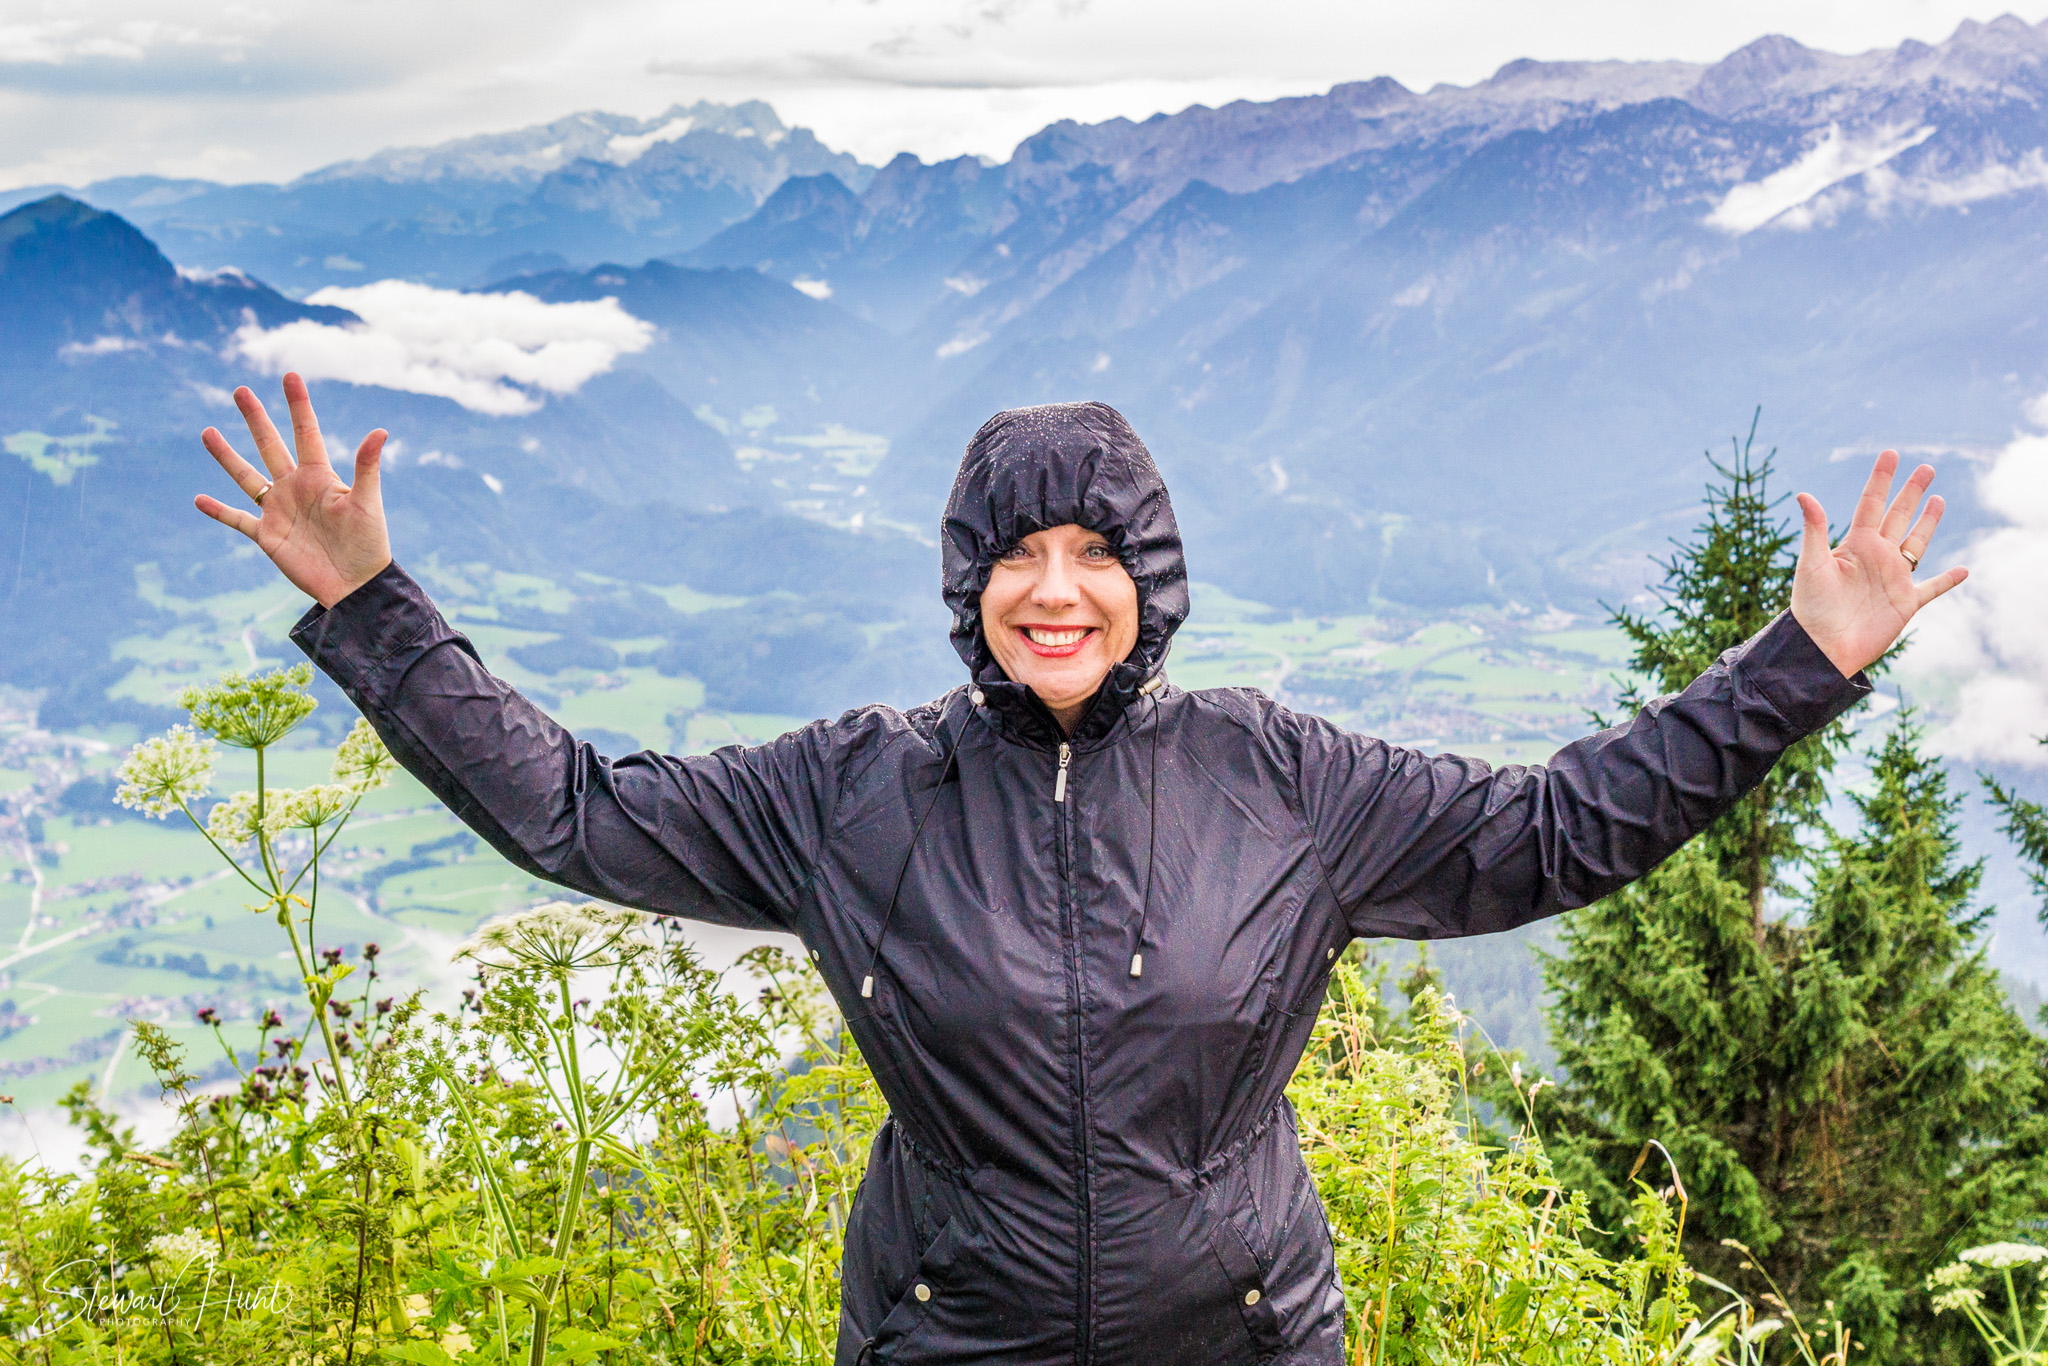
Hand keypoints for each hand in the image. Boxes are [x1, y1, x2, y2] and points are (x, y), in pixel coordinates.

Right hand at [195, 373, 391, 608]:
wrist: (355, 585)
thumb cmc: (368, 544)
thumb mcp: (367, 503)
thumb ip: (367, 467)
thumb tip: (380, 431)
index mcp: (321, 476)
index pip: (306, 432)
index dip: (298, 405)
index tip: (290, 375)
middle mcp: (296, 488)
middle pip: (270, 445)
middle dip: (256, 418)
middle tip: (240, 390)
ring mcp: (279, 510)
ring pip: (247, 476)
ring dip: (227, 455)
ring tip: (207, 432)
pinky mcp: (267, 535)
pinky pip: (237, 519)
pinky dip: (218, 511)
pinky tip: (198, 499)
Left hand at [1791, 450, 1968, 677]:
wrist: (1822, 647)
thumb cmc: (1811, 607)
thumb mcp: (1811, 564)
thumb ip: (1814, 529)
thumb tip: (1804, 494)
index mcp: (1855, 544)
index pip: (1871, 503)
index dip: (1881, 478)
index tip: (1891, 453)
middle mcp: (1876, 556)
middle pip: (1898, 516)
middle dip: (1912, 492)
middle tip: (1926, 468)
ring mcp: (1893, 578)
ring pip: (1917, 543)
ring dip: (1928, 523)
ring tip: (1939, 500)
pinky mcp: (1906, 602)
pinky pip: (1933, 587)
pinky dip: (1948, 580)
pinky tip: (1963, 570)